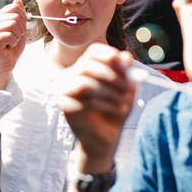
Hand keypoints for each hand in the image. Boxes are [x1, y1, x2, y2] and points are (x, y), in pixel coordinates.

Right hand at [0, 0, 27, 88]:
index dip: (23, 18)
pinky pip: (10, 36)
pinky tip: (8, 47)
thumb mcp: (19, 28)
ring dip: (18, 36)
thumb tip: (17, 0)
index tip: (20, 29)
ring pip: (13, 25)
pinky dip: (13, 42)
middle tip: (16, 38)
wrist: (6, 64)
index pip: (14, 7)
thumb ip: (19, 14)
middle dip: (21, 29)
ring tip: (12, 42)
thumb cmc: (12, 47)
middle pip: (15, 16)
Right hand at [60, 44, 134, 161]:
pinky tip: (119, 110)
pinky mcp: (66, 108)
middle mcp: (70, 77)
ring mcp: (64, 93)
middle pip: (86, 65)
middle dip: (111, 75)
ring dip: (109, 92)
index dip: (109, 54)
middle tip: (126, 87)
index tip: (125, 64)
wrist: (105, 139)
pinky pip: (86, 102)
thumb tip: (127, 56)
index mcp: (84, 68)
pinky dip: (107, 105)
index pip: (92, 52)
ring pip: (85, 84)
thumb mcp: (125, 90)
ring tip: (124, 102)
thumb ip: (125, 73)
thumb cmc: (114, 111)